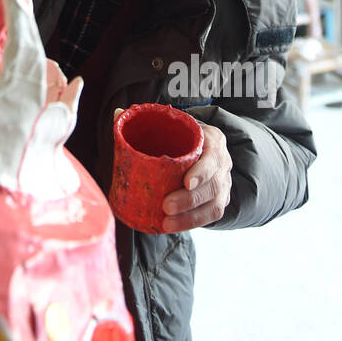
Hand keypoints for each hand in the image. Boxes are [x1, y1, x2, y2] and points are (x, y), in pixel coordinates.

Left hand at [113, 111, 232, 232]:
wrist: (202, 151)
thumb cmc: (180, 138)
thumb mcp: (171, 126)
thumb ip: (147, 121)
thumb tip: (118, 113)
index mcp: (212, 140)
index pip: (212, 156)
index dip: (202, 171)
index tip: (185, 182)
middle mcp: (222, 162)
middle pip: (212, 184)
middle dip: (189, 199)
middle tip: (166, 206)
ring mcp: (223, 184)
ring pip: (213, 204)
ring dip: (190, 217)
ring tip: (166, 223)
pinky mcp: (219, 201)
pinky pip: (210, 216)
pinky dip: (191, 223)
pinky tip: (172, 227)